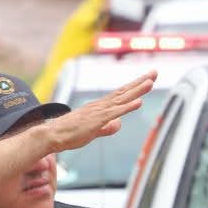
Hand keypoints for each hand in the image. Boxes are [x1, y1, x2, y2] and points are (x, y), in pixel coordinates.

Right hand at [38, 72, 155, 152]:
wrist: (52, 135)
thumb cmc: (69, 134)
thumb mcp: (93, 131)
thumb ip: (107, 128)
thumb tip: (118, 124)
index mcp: (100, 107)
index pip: (121, 94)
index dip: (135, 86)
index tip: (148, 79)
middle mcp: (101, 105)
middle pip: (124, 91)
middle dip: (140, 82)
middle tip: (155, 72)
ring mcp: (99, 111)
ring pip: (122, 98)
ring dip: (137, 90)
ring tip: (150, 82)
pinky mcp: (97, 120)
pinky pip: (115, 112)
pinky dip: (128, 107)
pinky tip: (139, 102)